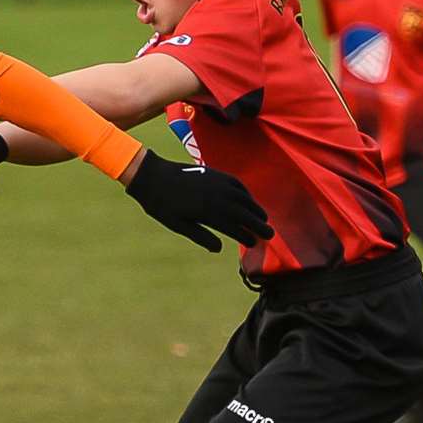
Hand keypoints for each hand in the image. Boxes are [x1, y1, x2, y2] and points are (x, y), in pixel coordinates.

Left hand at [125, 151, 273, 252]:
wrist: (152, 176)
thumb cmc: (162, 205)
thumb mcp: (178, 225)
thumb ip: (200, 236)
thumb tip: (218, 249)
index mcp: (207, 212)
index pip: (233, 227)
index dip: (245, 236)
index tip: (254, 243)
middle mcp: (216, 197)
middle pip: (243, 213)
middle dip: (258, 224)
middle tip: (270, 235)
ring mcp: (217, 183)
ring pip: (243, 198)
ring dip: (255, 209)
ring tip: (264, 219)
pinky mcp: (215, 174)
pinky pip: (237, 184)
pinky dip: (246, 193)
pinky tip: (249, 200)